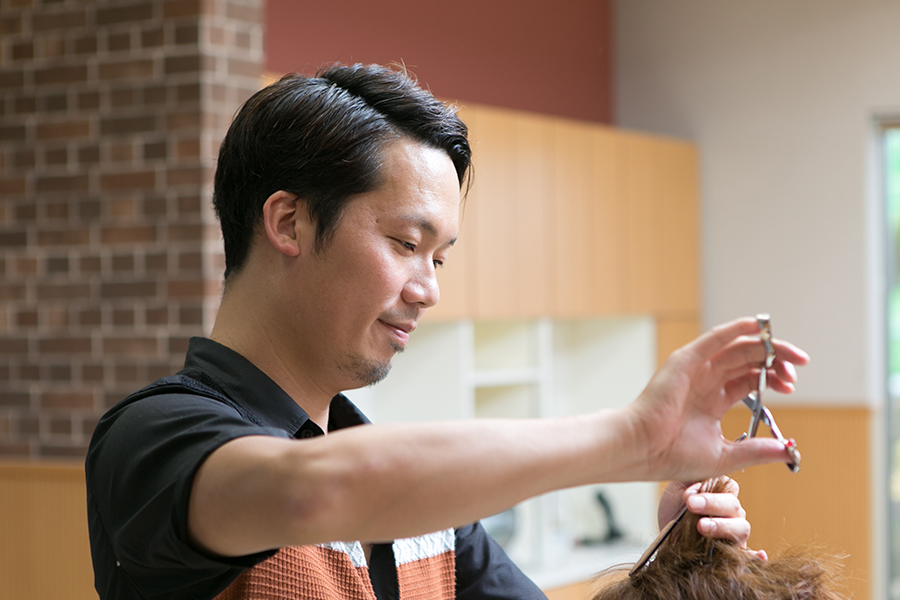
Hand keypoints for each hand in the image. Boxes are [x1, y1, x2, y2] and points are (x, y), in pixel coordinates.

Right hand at [627, 317, 808, 481]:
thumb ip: (756, 450)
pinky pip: (715, 338)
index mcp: (713, 400)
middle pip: (748, 361)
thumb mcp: (725, 455)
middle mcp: (705, 381)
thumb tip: (788, 450)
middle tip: (796, 370)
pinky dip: (737, 329)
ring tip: (789, 354)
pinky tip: (759, 326)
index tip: (792, 386)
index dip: (773, 378)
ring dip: (765, 347)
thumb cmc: (672, 455)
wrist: (643, 450)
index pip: (749, 379)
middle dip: (776, 362)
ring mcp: (695, 369)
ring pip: (737, 348)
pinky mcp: (685, 360)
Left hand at [659, 477, 767, 560]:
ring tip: (701, 527)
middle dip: (713, 504)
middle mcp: (733, 513)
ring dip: (723, 527)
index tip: (688, 497)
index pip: (729, 487)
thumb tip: (692, 495)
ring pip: (741, 528)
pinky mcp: (731, 553)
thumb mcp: (678, 488)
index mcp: (723, 493)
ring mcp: (735, 534)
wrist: (667, 533)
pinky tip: (760, 555)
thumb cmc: (676, 506)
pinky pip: (748, 556)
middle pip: (734, 506)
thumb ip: (688, 485)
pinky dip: (755, 556)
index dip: (710, 490)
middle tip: (691, 506)